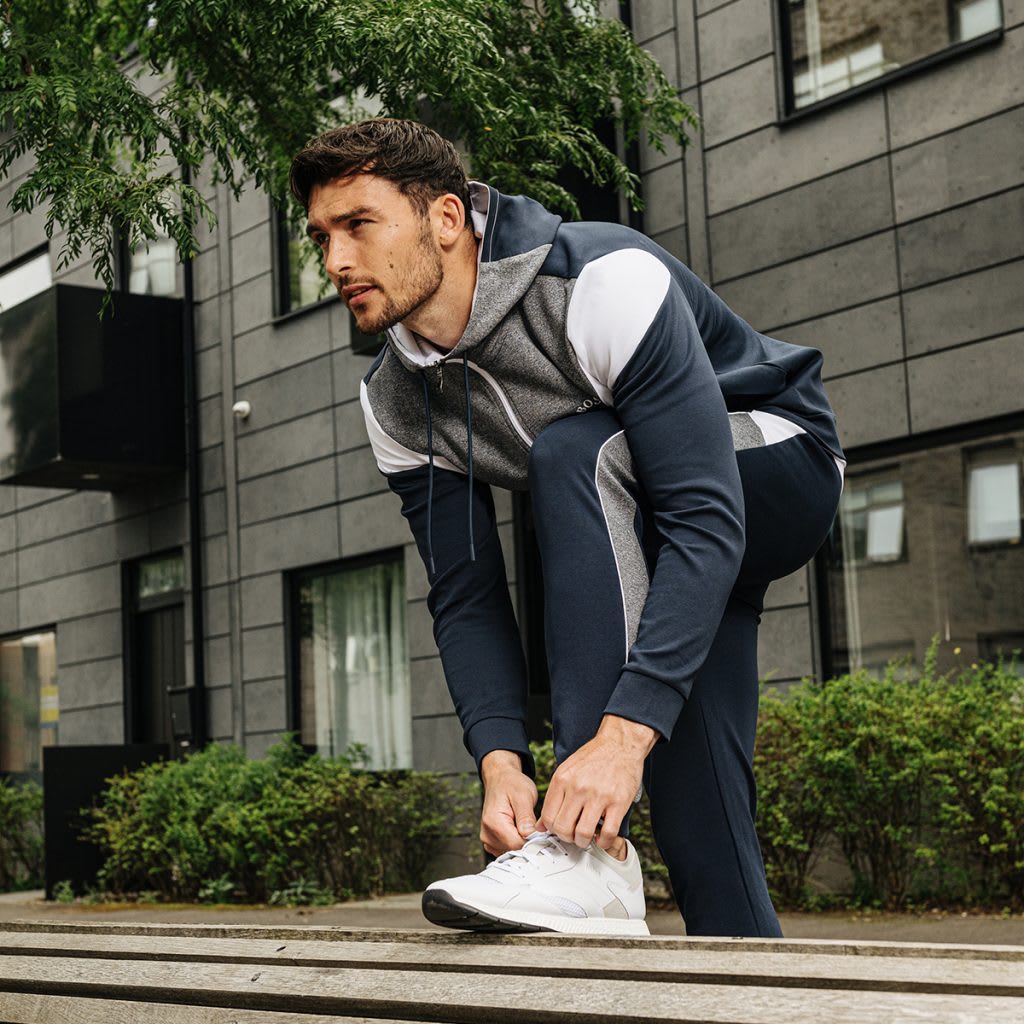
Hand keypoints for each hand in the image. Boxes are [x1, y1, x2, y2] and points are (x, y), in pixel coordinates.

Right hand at [479, 750, 539, 856]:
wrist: (500, 778)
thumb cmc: (511, 783)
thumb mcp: (523, 795)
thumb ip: (526, 818)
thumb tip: (531, 837)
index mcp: (493, 822)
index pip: (516, 845)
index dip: (532, 841)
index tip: (542, 833)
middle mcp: (487, 834)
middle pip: (514, 851)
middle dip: (528, 842)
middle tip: (535, 826)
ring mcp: (488, 839)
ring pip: (512, 852)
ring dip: (522, 843)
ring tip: (526, 825)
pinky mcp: (492, 841)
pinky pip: (508, 850)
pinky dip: (517, 843)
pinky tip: (521, 829)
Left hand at [540, 715, 657, 851]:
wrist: (619, 743)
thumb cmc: (594, 757)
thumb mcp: (567, 770)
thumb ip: (554, 796)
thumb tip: (542, 824)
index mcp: (562, 779)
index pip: (548, 817)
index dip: (552, 830)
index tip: (560, 830)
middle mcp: (578, 788)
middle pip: (563, 828)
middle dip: (567, 838)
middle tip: (573, 835)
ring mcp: (599, 795)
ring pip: (583, 834)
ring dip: (584, 842)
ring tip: (587, 837)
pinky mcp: (618, 802)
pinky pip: (607, 833)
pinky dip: (603, 842)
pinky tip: (602, 837)